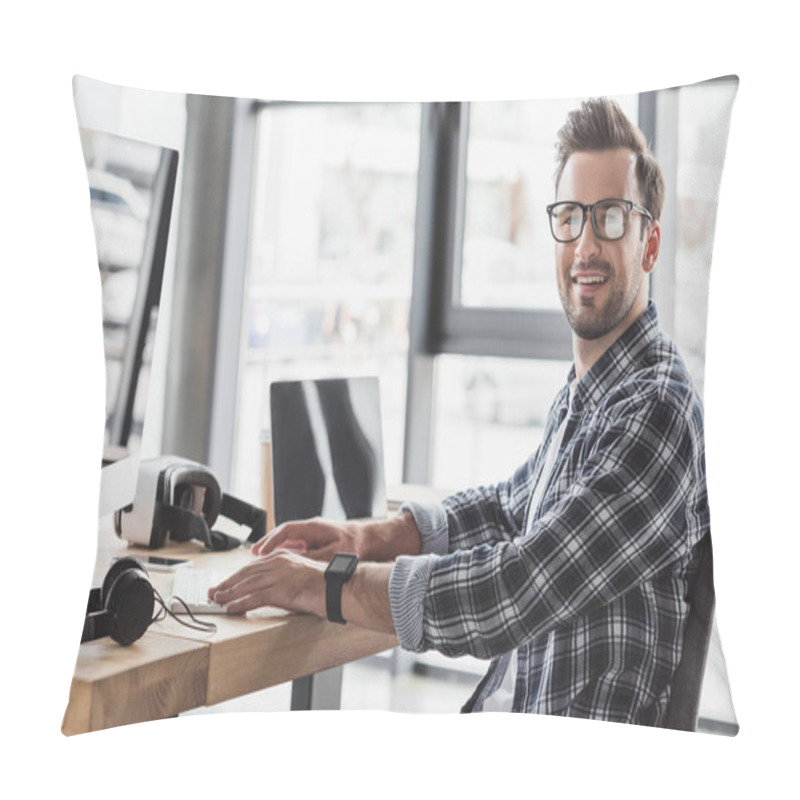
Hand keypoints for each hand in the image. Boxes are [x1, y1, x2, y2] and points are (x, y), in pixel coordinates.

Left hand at [208, 550, 325, 616]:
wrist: (338, 587)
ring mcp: (279, 575)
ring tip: (217, 600)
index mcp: (284, 557)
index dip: (237, 575)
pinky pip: (255, 597)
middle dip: (228, 583)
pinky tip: (231, 608)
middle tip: (214, 592)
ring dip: (229, 593)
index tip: (226, 583)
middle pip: (246, 573)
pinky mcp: (280, 589)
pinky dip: (240, 603)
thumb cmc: (325, 584)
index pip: (253, 566)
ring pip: (247, 584)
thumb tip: (271, 590)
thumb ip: (285, 578)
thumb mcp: (301, 575)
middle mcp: (279, 563)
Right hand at [249, 512, 421, 562]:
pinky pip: (294, 546)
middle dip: (266, 544)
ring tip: (258, 559)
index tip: (260, 552)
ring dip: (273, 549)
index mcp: (314, 528)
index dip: (271, 541)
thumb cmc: (355, 544)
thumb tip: (295, 561)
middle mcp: (310, 529)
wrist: (371, 540)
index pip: (286, 531)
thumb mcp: (334, 553)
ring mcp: (312, 535)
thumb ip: (313, 557)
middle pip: (283, 534)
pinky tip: (275, 562)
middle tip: (252, 555)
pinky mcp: (315, 542)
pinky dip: (283, 553)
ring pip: (287, 540)